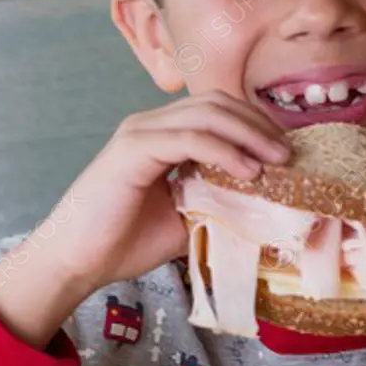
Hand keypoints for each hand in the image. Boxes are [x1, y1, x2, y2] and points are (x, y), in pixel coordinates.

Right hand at [0, 92, 289, 346]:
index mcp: (162, 136)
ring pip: (207, 114)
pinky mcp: (132, 148)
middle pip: (217, 104)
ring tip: (277, 160)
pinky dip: (223, 150)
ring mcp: (140, 132)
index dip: (255, 126)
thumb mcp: (184, 219)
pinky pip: (188, 138)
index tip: (286, 152)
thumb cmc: (122, 244)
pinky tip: (246, 171)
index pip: (217, 112)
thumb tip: (262, 206)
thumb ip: (216, 201)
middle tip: (290, 153)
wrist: (75, 261)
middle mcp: (150, 124)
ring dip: (249, 134)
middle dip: (259, 125)